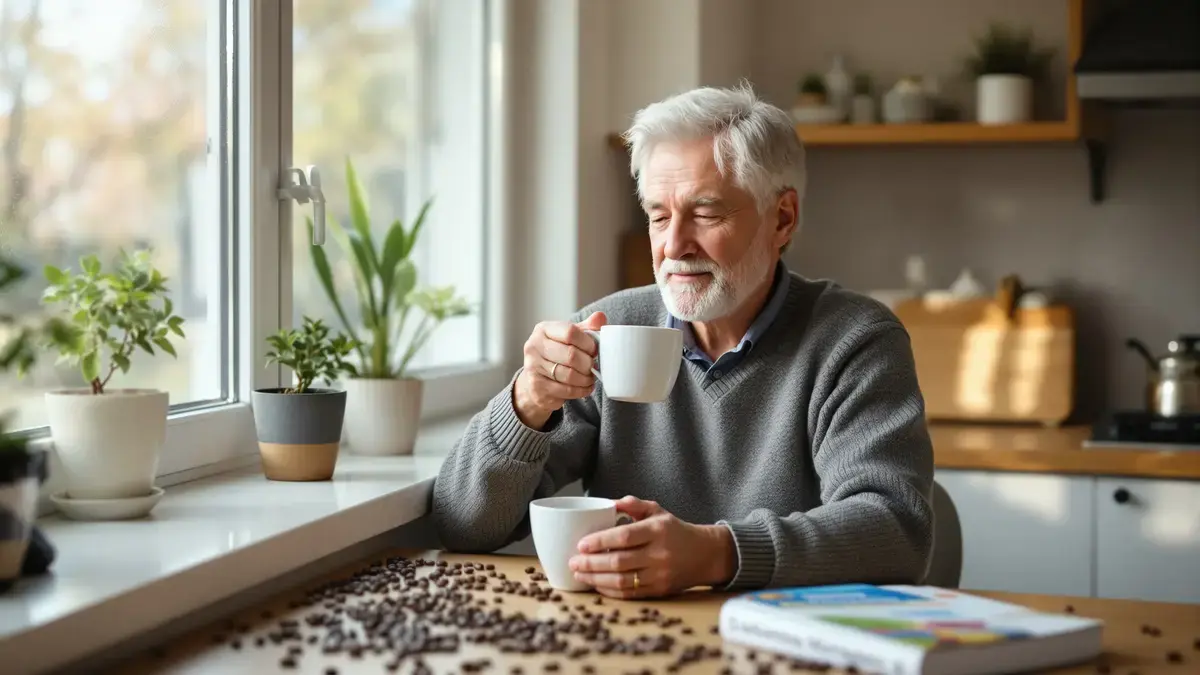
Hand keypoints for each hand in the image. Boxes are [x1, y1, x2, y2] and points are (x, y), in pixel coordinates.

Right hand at [513, 312, 606, 428]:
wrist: (535, 381)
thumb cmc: (556, 355)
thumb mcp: (570, 338)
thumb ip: (586, 328)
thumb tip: (600, 317)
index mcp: (543, 329)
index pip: (570, 332)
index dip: (587, 342)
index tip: (594, 350)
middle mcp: (534, 346)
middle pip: (570, 355)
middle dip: (588, 363)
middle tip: (593, 366)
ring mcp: (533, 367)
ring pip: (569, 375)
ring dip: (586, 378)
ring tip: (590, 377)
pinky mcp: (537, 387)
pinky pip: (566, 390)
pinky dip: (581, 390)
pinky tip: (586, 387)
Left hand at [568, 496, 737, 598]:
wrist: (705, 554)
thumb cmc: (675, 530)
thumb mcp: (658, 510)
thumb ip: (634, 504)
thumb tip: (609, 502)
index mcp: (657, 530)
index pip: (624, 537)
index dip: (600, 542)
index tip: (580, 545)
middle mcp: (660, 553)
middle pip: (619, 561)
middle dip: (591, 564)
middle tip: (573, 562)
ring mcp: (660, 575)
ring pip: (622, 581)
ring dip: (596, 580)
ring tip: (579, 575)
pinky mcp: (660, 591)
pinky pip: (630, 594)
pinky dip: (610, 591)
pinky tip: (597, 585)